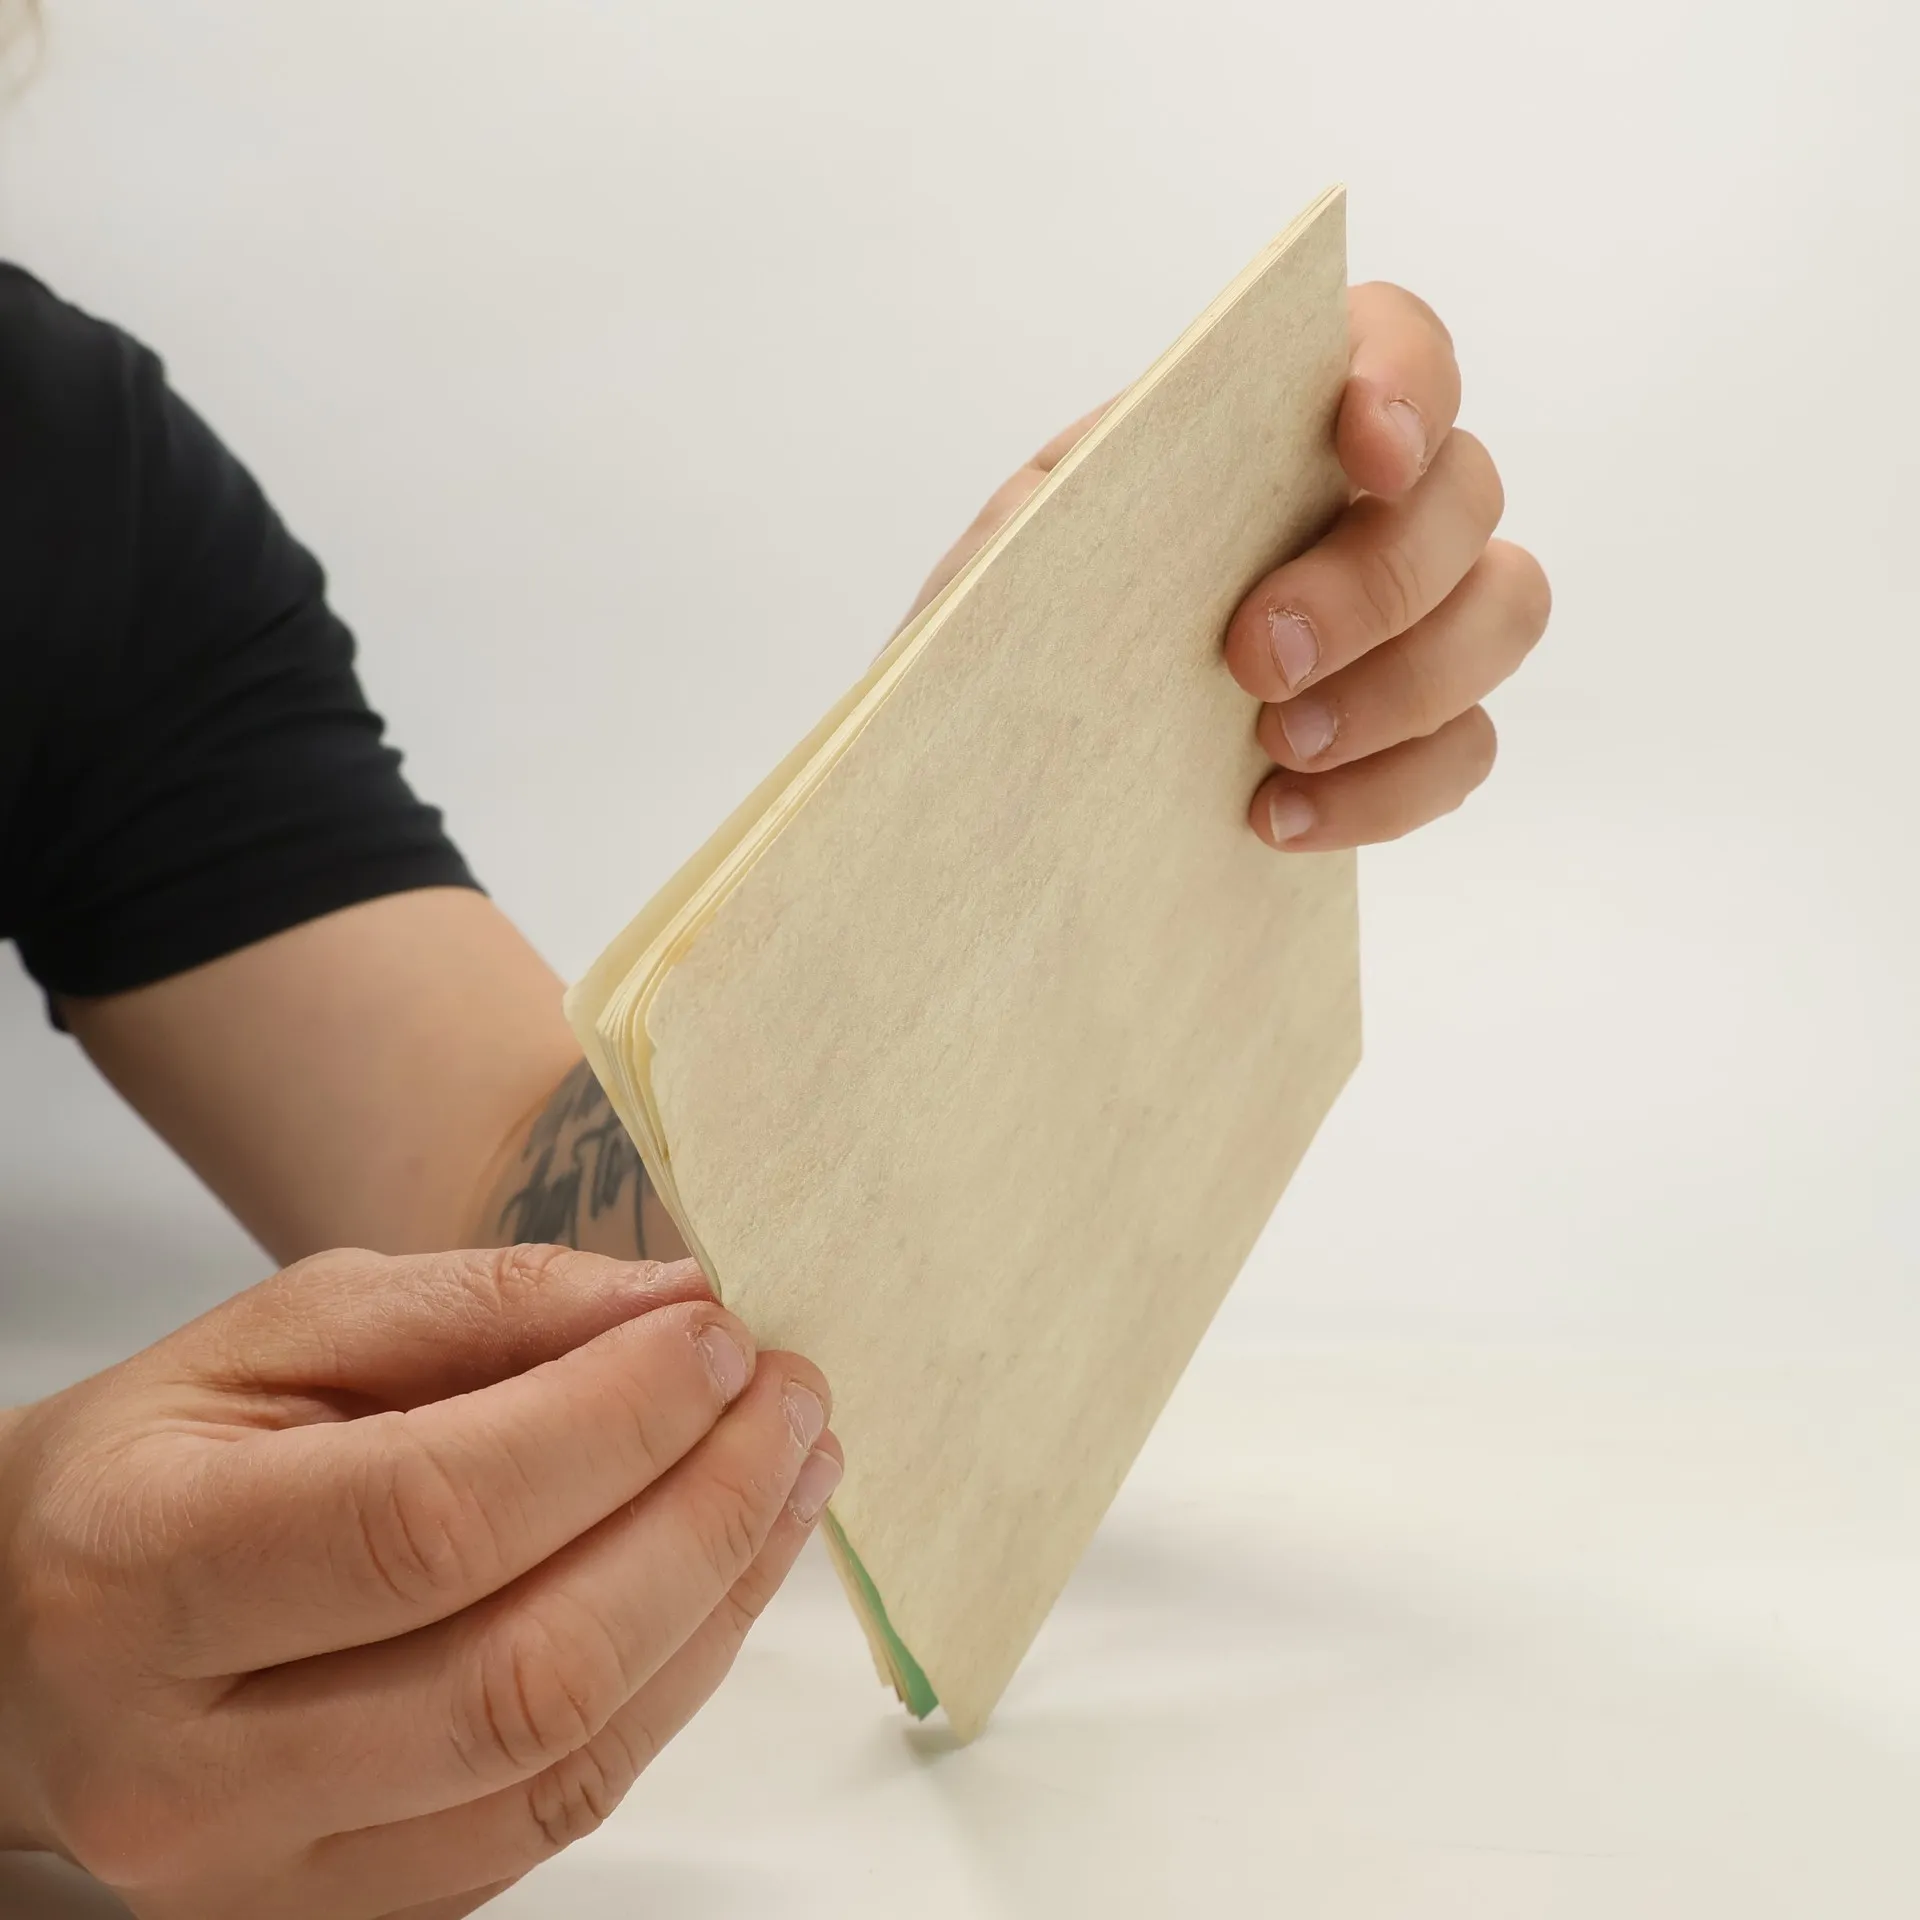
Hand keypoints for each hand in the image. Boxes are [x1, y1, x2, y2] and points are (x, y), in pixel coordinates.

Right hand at [0, 1245, 840, 1918]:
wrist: (29, 1641)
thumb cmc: (164, 1459)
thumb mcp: (287, 1329)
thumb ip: (483, 1305)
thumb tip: (675, 1306)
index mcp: (149, 1568)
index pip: (430, 1515)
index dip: (611, 1424)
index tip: (718, 1337)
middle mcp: (191, 1762)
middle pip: (524, 1666)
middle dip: (702, 1514)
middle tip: (790, 1398)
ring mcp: (269, 1870)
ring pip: (563, 1756)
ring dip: (718, 1596)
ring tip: (792, 1469)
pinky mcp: (354, 1909)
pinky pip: (560, 1808)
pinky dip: (674, 1677)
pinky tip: (724, 1568)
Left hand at [905, 284, 1549, 848]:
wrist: (1011, 770)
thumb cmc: (1017, 640)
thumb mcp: (1002, 562)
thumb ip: (1054, 509)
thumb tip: (1117, 484)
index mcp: (1266, 427)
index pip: (1393, 344)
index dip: (1408, 380)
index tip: (1367, 450)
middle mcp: (1361, 506)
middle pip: (1467, 493)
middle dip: (1377, 581)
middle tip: (1258, 658)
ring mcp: (1407, 620)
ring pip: (1504, 612)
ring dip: (1405, 687)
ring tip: (1278, 746)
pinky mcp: (1412, 732)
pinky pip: (1466, 747)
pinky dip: (1389, 791)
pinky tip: (1277, 817)